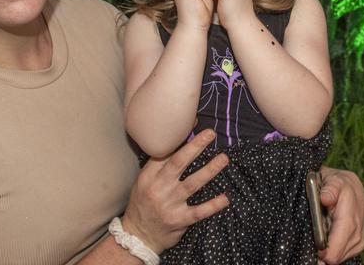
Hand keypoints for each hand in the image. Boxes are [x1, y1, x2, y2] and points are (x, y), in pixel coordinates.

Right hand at [120, 129, 229, 253]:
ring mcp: (169, 204)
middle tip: (210, 134)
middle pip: (179, 163)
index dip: (182, 139)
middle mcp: (159, 188)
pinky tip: (225, 198)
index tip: (197, 126)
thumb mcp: (145, 182)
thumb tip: (181, 142)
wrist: (137, 236)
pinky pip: (199, 211)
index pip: (165, 153)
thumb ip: (160, 165)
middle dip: (196, 147)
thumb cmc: (143, 204)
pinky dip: (213, 205)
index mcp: (148, 176)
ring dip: (210, 170)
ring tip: (223, 158)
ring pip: (193, 183)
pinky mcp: (179, 220)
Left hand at [316, 166, 363, 263]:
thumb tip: (325, 198)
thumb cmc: (338, 183)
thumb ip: (330, 189)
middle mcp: (357, 231)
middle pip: (336, 258)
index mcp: (350, 217)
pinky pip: (342, 256)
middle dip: (322, 253)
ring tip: (320, 236)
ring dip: (327, 251)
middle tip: (312, 243)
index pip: (335, 249)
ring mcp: (358, 239)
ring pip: (338, 259)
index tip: (312, 246)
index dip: (321, 252)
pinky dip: (332, 251)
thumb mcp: (333, 180)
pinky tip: (327, 239)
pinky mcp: (358, 244)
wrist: (352, 186)